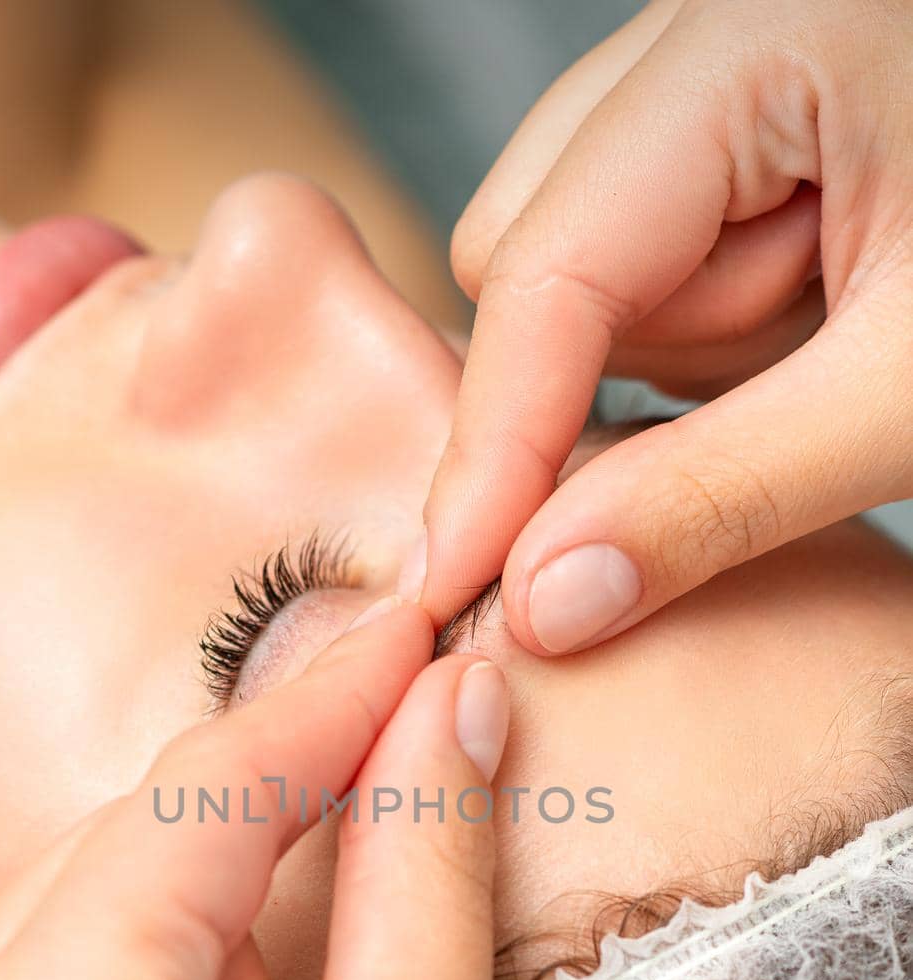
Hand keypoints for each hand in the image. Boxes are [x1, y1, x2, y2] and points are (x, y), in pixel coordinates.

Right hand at [418, 0, 912, 652]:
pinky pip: (662, 269)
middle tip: (772, 407)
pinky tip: (824, 323)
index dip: (493, 443)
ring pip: (589, 274)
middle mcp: (705, 37)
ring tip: (841, 343)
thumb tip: (546, 605)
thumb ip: (722, 497)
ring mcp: (719, 81)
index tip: (455, 586)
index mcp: (753, 36)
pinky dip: (723, 337)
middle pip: (532, 253)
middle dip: (606, 375)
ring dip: (690, 359)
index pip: (547, 266)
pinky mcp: (746, 137)